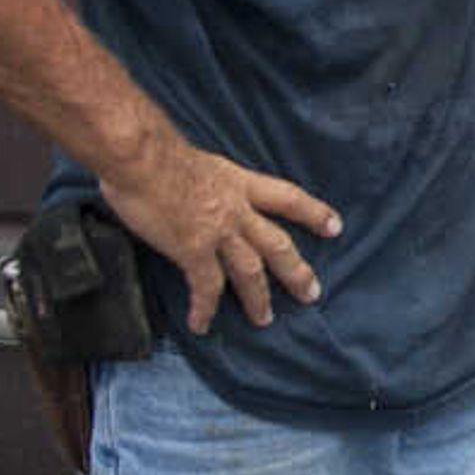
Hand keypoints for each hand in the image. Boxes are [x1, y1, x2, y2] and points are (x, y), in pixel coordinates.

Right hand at [98, 138, 343, 333]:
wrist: (140, 155)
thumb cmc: (152, 149)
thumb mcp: (196, 161)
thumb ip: (204, 180)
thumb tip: (191, 188)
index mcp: (239, 183)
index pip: (287, 198)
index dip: (313, 213)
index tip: (335, 226)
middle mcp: (237, 210)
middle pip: (277, 244)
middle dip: (296, 271)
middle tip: (312, 293)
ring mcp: (218, 232)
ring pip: (250, 272)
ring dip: (258, 298)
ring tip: (264, 320)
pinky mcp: (193, 250)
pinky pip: (205, 286)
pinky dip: (205, 308)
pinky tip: (202, 325)